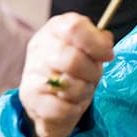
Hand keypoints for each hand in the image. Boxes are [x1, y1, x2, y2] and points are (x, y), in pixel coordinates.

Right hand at [18, 13, 113, 136]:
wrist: (53, 99)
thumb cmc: (78, 68)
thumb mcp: (92, 50)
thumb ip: (101, 41)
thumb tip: (105, 41)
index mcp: (56, 28)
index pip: (74, 28)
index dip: (96, 44)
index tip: (108, 56)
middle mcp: (39, 47)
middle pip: (73, 59)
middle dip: (92, 73)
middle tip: (94, 77)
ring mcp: (31, 72)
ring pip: (68, 85)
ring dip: (84, 91)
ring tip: (81, 89)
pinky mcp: (28, 96)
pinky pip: (61, 107)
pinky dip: (73, 108)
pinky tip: (70, 104)